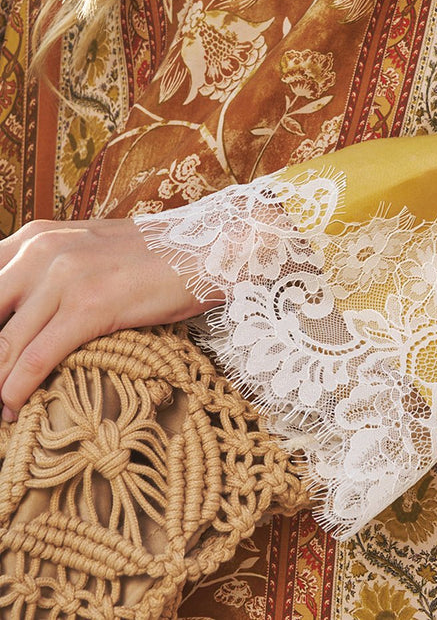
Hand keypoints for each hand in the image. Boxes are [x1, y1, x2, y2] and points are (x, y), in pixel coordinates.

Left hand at [0, 218, 223, 421]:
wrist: (206, 247)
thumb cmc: (147, 257)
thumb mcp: (83, 250)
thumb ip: (43, 272)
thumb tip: (14, 315)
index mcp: (33, 237)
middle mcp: (40, 250)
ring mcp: (65, 277)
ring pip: (4, 344)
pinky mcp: (90, 306)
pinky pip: (37, 357)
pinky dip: (17, 390)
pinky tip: (11, 409)